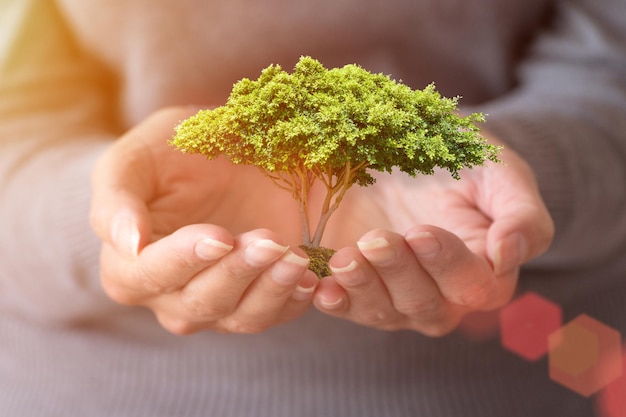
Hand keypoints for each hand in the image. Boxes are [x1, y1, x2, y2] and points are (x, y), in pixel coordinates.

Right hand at [90, 107, 317, 334]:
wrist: (212, 155)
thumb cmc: (165, 154)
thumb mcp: (132, 161)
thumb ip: (117, 199)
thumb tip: (128, 243)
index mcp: (130, 267)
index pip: (151, 274)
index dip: (184, 259)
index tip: (219, 237)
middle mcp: (171, 297)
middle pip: (202, 302)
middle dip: (237, 273)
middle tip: (267, 241)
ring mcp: (218, 303)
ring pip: (242, 317)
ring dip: (271, 291)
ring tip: (295, 259)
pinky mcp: (256, 298)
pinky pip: (276, 313)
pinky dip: (294, 300)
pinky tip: (311, 278)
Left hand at [313, 133, 553, 335]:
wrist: (416, 153)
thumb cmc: (466, 164)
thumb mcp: (501, 174)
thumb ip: (519, 214)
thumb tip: (508, 254)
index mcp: (484, 273)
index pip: (474, 286)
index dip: (448, 264)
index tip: (422, 230)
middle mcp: (442, 296)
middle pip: (424, 304)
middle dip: (398, 273)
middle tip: (376, 239)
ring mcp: (397, 295)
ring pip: (384, 312)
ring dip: (363, 290)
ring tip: (345, 259)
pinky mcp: (360, 286)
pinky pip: (348, 306)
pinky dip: (333, 300)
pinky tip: (318, 286)